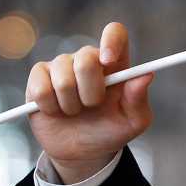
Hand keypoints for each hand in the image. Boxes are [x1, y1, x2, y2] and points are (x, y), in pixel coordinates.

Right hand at [27, 21, 154, 182]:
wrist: (83, 152)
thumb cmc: (111, 131)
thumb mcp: (133, 120)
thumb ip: (138, 98)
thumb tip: (147, 75)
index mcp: (115, 64)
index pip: (115, 33)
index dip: (111, 41)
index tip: (109, 61)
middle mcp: (88, 60)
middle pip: (86, 57)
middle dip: (91, 90)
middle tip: (93, 105)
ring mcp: (61, 66)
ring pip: (63, 77)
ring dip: (71, 104)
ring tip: (75, 111)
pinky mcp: (38, 78)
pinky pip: (41, 88)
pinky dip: (51, 107)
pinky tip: (56, 111)